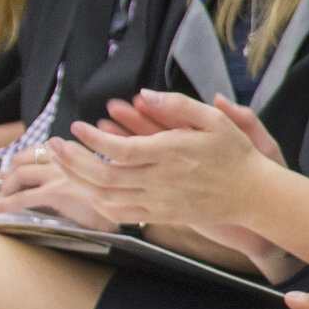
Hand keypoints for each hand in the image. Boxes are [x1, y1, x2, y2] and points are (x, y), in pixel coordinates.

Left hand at [62, 93, 279, 235]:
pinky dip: (97, 203)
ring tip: (62, 164)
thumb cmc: (236, 154)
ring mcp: (160, 201)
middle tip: (54, 144)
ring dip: (78, 181)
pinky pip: (120, 214)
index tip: (77, 126)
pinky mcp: (162, 215)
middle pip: (104, 176)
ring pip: (107, 198)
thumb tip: (144, 94)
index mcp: (173, 154)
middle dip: (72, 160)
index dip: (91, 140)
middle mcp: (162, 181)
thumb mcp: (215, 120)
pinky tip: (87, 188)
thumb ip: (179, 105)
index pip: (120, 151)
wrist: (254, 195)